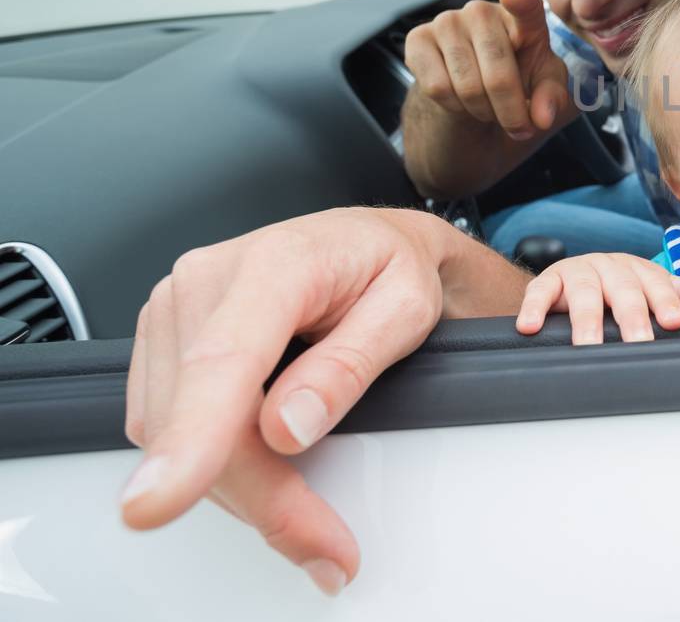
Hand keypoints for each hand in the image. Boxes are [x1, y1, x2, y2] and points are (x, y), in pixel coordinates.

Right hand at [121, 207, 474, 595]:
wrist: (373, 243)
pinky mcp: (164, 343)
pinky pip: (170, 426)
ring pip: (175, 433)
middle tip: (322, 545)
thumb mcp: (405, 307)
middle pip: (200, 415)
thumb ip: (350, 364)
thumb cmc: (389, 266)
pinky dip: (216, 467)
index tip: (164, 501)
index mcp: (275, 263)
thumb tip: (290, 424)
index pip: (220, 361)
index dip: (192, 439)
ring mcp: (176, 310)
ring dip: (237, 490)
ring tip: (309, 518)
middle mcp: (207, 281)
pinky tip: (269, 475)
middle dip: (258, 495)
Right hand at [404, 0, 571, 140]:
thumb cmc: (516, 78)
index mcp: (522, 17)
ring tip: (488, 107)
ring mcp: (447, 21)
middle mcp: (483, 11)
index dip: (520, 1)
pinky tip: (460, 99)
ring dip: (482, 111)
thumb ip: (552, 98)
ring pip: (467, 87)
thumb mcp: (543, 87)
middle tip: (516, 125)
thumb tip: (542, 118)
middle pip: (499, 76)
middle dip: (510, 113)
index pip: (525, 6)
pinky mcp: (417, 38)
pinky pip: (437, 88)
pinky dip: (453, 107)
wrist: (473, 89)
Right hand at [517, 253, 679, 343]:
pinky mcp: (546, 283)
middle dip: (630, 316)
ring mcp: (577, 273)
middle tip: (638, 342)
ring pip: (583, 294)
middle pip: (622, 291)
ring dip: (585, 320)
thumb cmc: (620, 290)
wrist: (570, 281)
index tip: (675, 323)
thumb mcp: (655, 289)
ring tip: (587, 345)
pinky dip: (533, 310)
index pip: (657, 286)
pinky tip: (530, 327)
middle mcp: (610, 267)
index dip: (665, 303)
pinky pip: (538, 293)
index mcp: (639, 270)